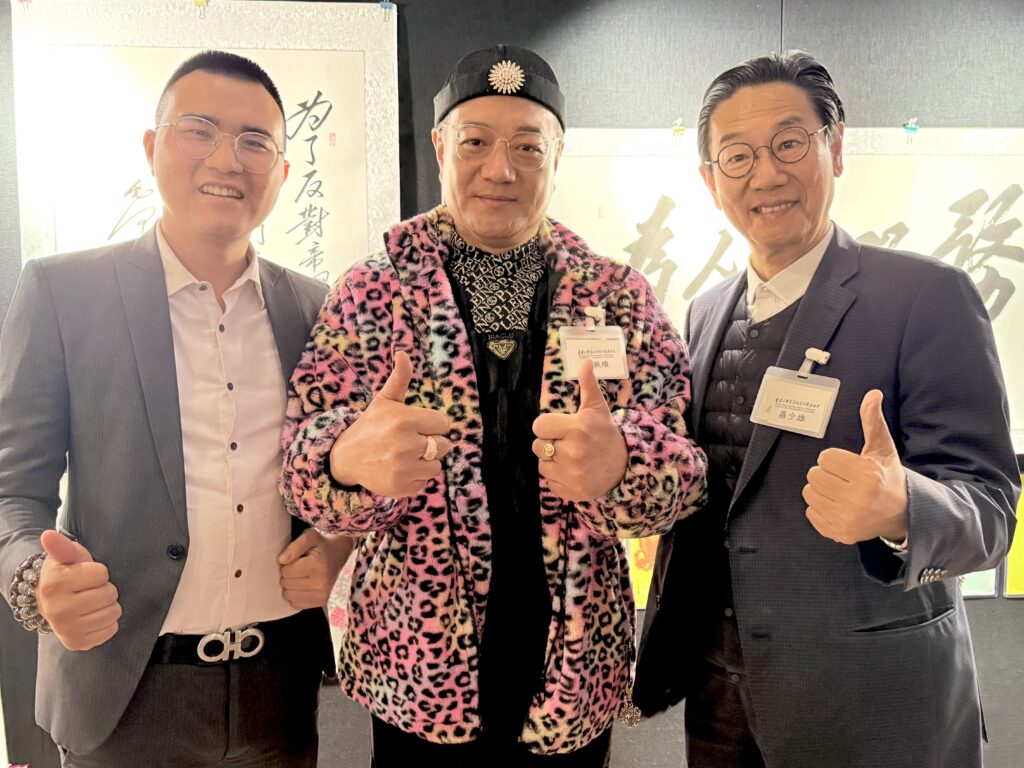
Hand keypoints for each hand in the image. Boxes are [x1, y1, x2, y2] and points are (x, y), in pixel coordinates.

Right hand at [36, 530, 120, 650]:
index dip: (99, 572)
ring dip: (109, 605)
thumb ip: (63, 546)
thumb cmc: (66, 574)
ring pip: (113, 613)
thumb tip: (48, 535)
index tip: (86, 574)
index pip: (102, 573)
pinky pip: (111, 630)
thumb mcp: (66, 557)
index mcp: (55, 584)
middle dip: (106, 588)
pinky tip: (94, 616)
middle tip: (91, 589)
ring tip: (94, 602)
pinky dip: (108, 622)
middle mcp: (58, 609)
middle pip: (109, 594)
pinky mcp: (77, 643)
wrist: (50, 602)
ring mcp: (67, 629)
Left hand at [278, 529, 353, 609]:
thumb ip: (295, 546)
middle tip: (299, 567)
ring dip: (290, 586)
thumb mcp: (311, 536)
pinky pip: (296, 604)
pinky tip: (304, 586)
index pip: (286, 571)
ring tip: (300, 577)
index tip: (297, 559)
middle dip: (288, 575)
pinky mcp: (322, 603)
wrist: (344, 554)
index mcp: (318, 564)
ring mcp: (322, 595)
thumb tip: (281, 560)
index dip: (287, 563)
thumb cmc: (324, 545)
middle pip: (286, 583)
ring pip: (289, 595)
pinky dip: (296, 596)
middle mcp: (321, 582)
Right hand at [328, 350, 451, 497]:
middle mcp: (406, 445)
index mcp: (405, 421)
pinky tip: (400, 469)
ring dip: (426, 461)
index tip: (417, 426)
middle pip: (444, 445)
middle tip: (411, 441)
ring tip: (405, 455)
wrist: (346, 458)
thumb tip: (402, 352)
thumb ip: (399, 378)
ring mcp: (404, 468)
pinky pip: (426, 481)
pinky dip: (416, 477)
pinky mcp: (402, 487)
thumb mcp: (384, 401)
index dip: (432, 424)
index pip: (443, 424)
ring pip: (437, 465)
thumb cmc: (371, 426)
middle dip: (431, 442)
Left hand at [531, 359, 627, 501]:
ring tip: (570, 457)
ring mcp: (572, 474)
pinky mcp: (572, 491)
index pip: (539, 426)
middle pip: (538, 446)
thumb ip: (588, 385)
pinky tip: (573, 471)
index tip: (559, 427)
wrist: (625, 467)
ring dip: (552, 461)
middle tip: (567, 442)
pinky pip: (550, 482)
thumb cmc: (606, 434)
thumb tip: (586, 361)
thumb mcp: (598, 409)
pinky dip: (558, 478)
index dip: (547, 426)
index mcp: (577, 429)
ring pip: (542, 465)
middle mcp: (573, 452)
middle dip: (549, 443)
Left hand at [803, 390, 908, 544]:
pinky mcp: (839, 533)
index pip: (825, 458)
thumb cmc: (888, 476)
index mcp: (867, 476)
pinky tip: (839, 506)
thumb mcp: (882, 448)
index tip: (850, 465)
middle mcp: (857, 499)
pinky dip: (820, 508)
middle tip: (844, 479)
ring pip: (809, 493)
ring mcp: (847, 519)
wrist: (902, 514)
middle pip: (814, 475)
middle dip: (827, 473)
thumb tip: (872, 394)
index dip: (835, 459)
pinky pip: (810, 513)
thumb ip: (872, 421)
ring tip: (841, 491)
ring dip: (821, 490)